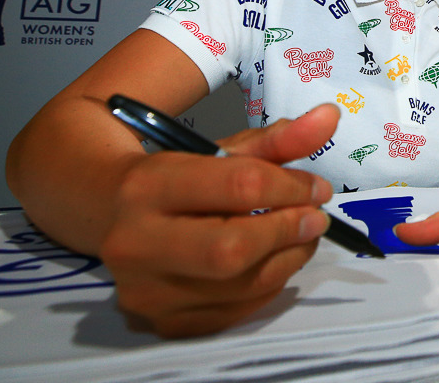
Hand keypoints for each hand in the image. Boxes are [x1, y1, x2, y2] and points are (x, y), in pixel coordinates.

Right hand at [97, 104, 338, 336]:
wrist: (108, 211)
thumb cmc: (179, 178)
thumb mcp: (225, 150)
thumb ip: (280, 138)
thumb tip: (330, 117)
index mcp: (147, 186)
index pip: (237, 187)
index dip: (291, 187)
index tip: (318, 188)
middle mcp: (134, 243)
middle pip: (232, 249)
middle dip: (288, 230)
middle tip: (316, 218)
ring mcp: (144, 290)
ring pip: (240, 285)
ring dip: (288, 259)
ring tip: (301, 237)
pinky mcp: (160, 322)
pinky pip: (235, 312)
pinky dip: (268, 286)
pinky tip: (274, 262)